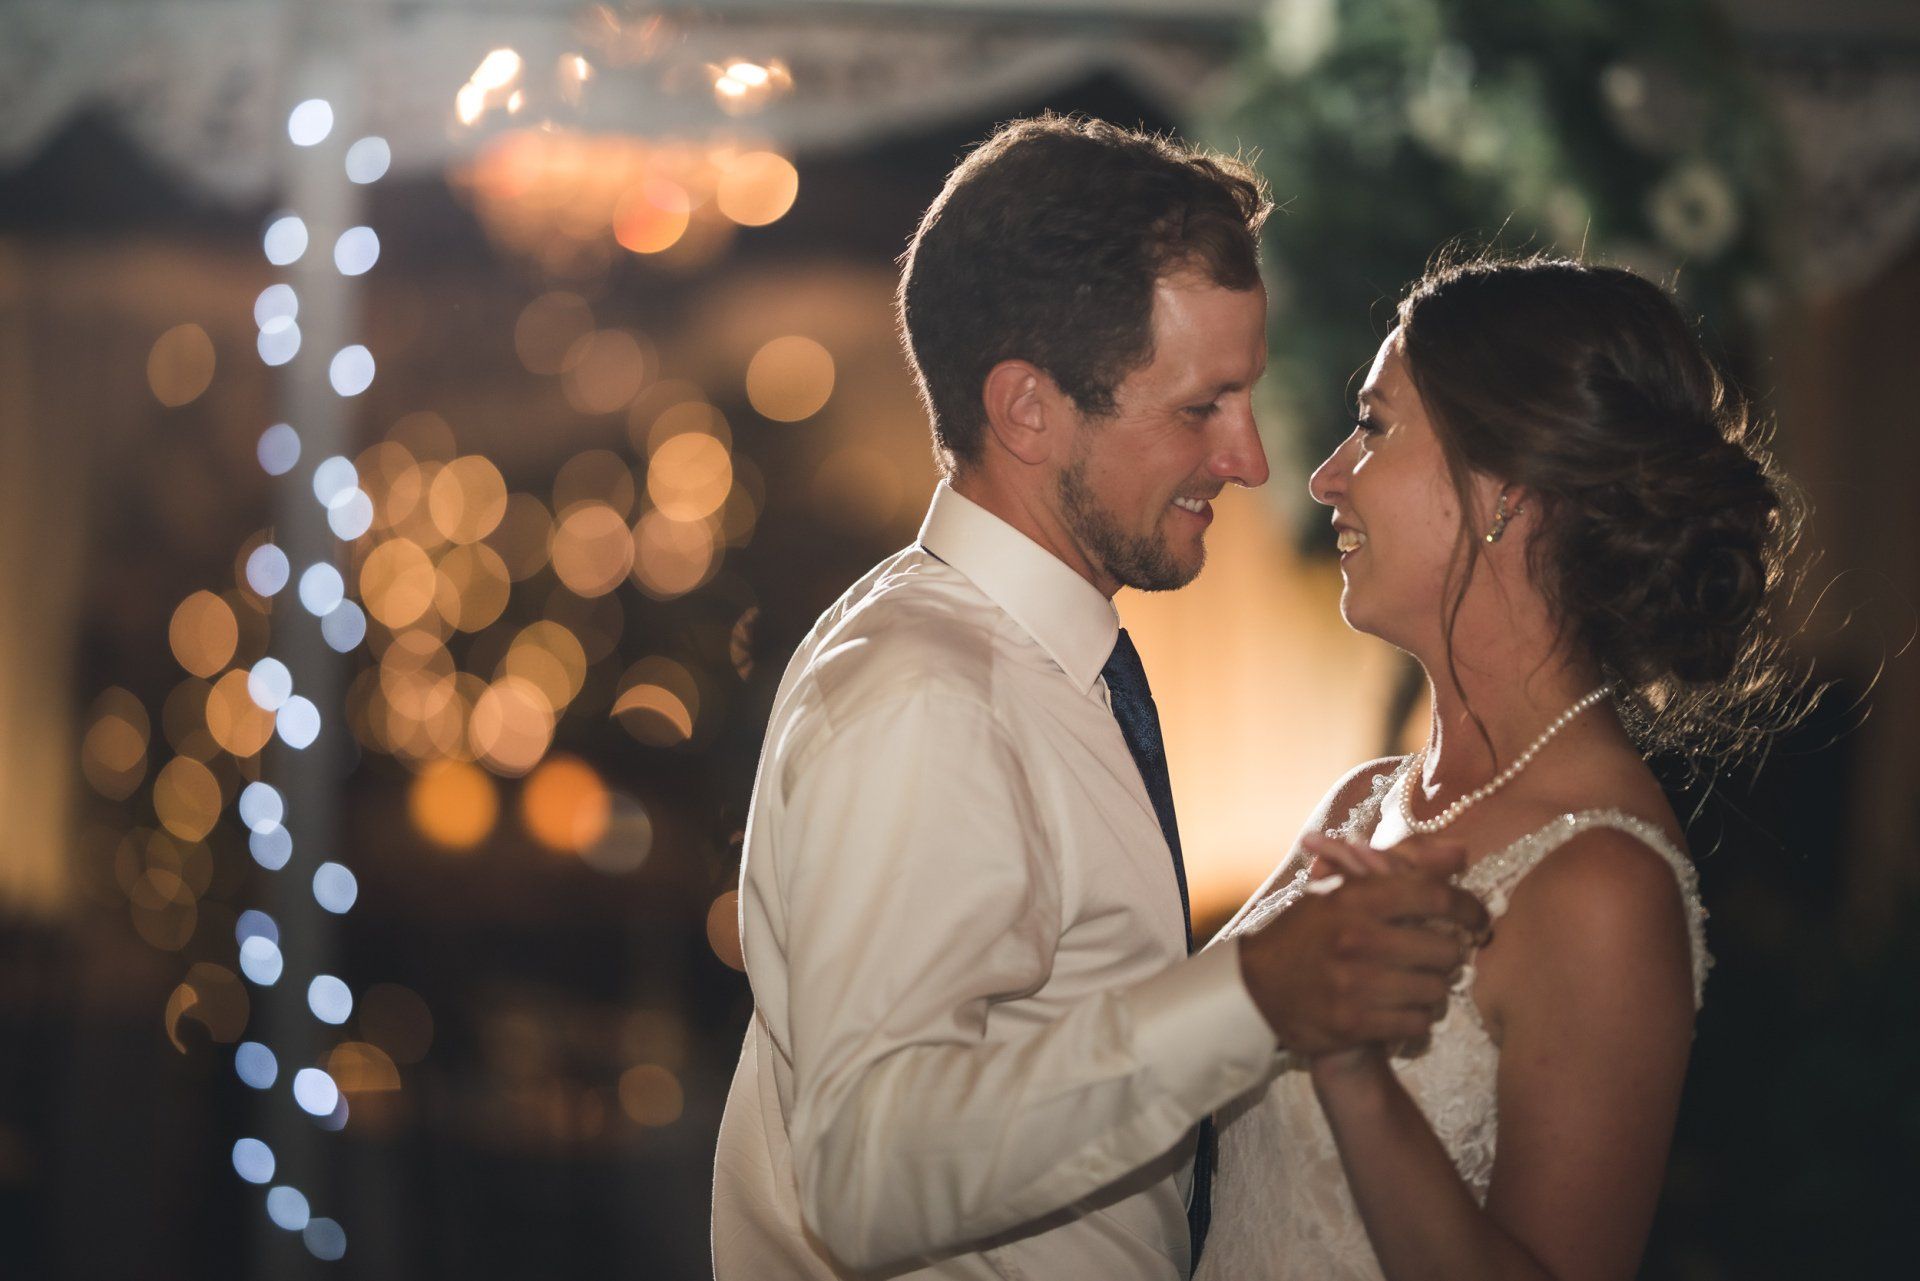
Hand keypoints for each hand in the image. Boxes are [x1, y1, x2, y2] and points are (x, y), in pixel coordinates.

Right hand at [1236, 843, 1487, 1055]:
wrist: (1255, 991)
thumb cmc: (1305, 935)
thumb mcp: (1341, 892)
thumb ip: (1400, 868)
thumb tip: (1461, 852)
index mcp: (1354, 898)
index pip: (1435, 897)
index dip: (1468, 908)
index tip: (1477, 919)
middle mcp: (1357, 939)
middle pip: (1445, 950)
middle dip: (1448, 955)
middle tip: (1437, 956)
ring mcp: (1356, 985)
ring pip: (1436, 990)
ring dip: (1433, 988)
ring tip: (1416, 983)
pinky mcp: (1354, 1024)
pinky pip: (1419, 1022)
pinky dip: (1418, 1018)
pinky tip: (1402, 1008)